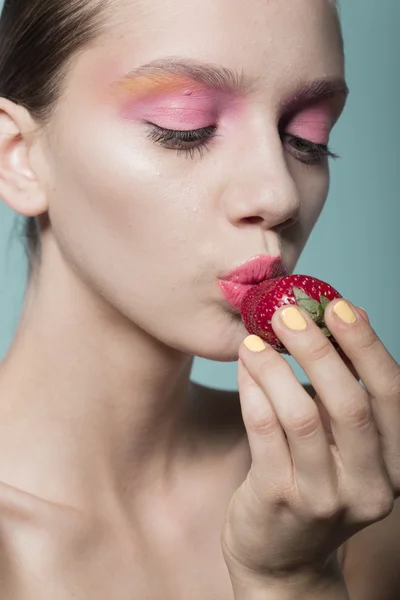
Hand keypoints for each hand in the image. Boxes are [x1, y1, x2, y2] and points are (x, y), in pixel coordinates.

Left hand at [221, 299, 399, 590]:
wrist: (283, 559)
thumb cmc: (315, 483)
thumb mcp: (344, 447)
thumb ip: (345, 394)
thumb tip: (341, 322)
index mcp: (395, 465)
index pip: (391, 395)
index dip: (366, 345)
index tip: (339, 306)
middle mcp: (369, 485)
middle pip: (349, 403)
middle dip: (318, 349)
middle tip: (289, 313)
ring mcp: (323, 497)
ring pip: (301, 416)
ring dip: (276, 367)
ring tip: (255, 338)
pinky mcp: (277, 499)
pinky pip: (263, 431)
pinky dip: (253, 390)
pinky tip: (245, 367)